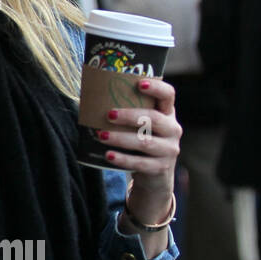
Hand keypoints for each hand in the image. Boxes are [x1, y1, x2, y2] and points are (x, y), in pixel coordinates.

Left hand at [97, 77, 181, 223]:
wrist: (154, 175)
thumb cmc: (139, 141)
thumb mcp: (139, 125)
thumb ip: (125, 111)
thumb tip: (88, 97)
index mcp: (167, 113)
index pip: (168, 95)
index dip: (157, 88)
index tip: (139, 83)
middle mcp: (172, 129)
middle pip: (154, 119)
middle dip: (130, 116)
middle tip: (108, 115)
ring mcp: (169, 150)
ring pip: (145, 142)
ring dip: (121, 138)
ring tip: (101, 135)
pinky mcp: (160, 168)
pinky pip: (140, 163)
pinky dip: (122, 159)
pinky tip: (108, 155)